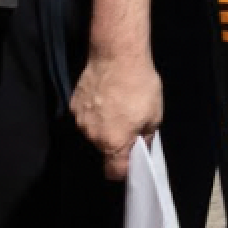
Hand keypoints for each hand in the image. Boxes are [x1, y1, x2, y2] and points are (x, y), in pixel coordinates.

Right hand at [72, 46, 163, 184]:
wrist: (116, 56)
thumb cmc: (140, 86)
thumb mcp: (154, 115)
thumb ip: (146, 137)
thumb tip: (142, 147)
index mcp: (113, 143)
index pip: (114, 172)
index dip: (124, 170)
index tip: (131, 160)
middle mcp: (92, 136)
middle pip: (104, 149)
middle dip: (117, 142)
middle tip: (129, 123)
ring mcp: (80, 120)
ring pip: (94, 132)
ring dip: (104, 126)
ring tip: (117, 106)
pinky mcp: (73, 105)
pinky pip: (86, 116)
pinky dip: (94, 112)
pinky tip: (104, 97)